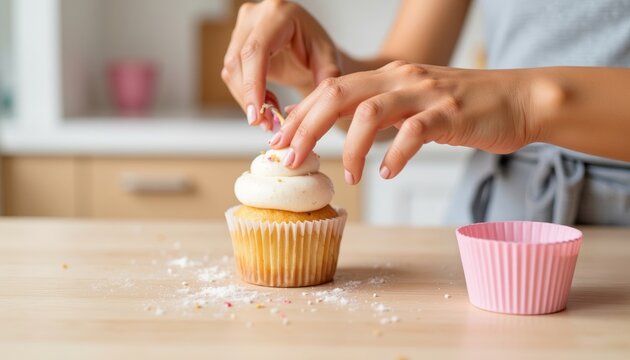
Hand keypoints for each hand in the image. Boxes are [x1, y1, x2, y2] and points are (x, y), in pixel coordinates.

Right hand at [221, 0, 340, 130]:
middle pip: (239, 61)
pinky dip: (246, 95)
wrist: (307, 44)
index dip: (253, 84)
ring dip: (247, 99)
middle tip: (266, 124)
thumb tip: (297, 112)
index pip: (257, 50)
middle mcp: (256, 15)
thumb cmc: (318, 49)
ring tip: (269, 118)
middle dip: (249, 97)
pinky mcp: (236, 41)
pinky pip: (232, 74)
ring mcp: (243, 27)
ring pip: (231, 70)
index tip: (257, 114)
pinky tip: (264, 106)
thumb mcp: (328, 63)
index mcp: (280, 13)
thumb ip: (321, 85)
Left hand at [270, 61, 537, 183]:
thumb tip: (342, 134)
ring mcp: (426, 94)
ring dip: (350, 148)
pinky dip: (394, 155)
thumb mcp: (413, 103)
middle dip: (307, 128)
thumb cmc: (463, 108)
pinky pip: (413, 133)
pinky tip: (387, 173)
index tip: (279, 141)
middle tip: (291, 160)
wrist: (518, 100)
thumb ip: (381, 111)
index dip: (299, 115)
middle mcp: (401, 78)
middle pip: (338, 94)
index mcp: (387, 76)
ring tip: (351, 177)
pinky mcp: (450, 114)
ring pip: (370, 112)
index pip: (329, 88)